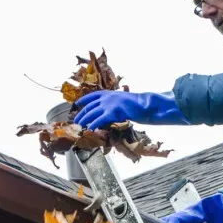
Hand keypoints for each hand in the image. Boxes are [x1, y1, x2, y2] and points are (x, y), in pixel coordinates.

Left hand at [74, 91, 188, 129]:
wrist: (146, 104)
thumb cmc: (138, 104)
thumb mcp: (124, 100)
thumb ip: (115, 103)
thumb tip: (109, 110)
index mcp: (109, 93)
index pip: (92, 96)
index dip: (83, 100)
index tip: (77, 104)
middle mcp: (107, 97)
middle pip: (89, 106)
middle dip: (81, 114)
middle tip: (76, 121)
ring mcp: (109, 104)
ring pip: (91, 114)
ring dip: (84, 121)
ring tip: (79, 127)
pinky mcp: (112, 113)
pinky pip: (98, 120)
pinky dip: (93, 125)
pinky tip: (90, 129)